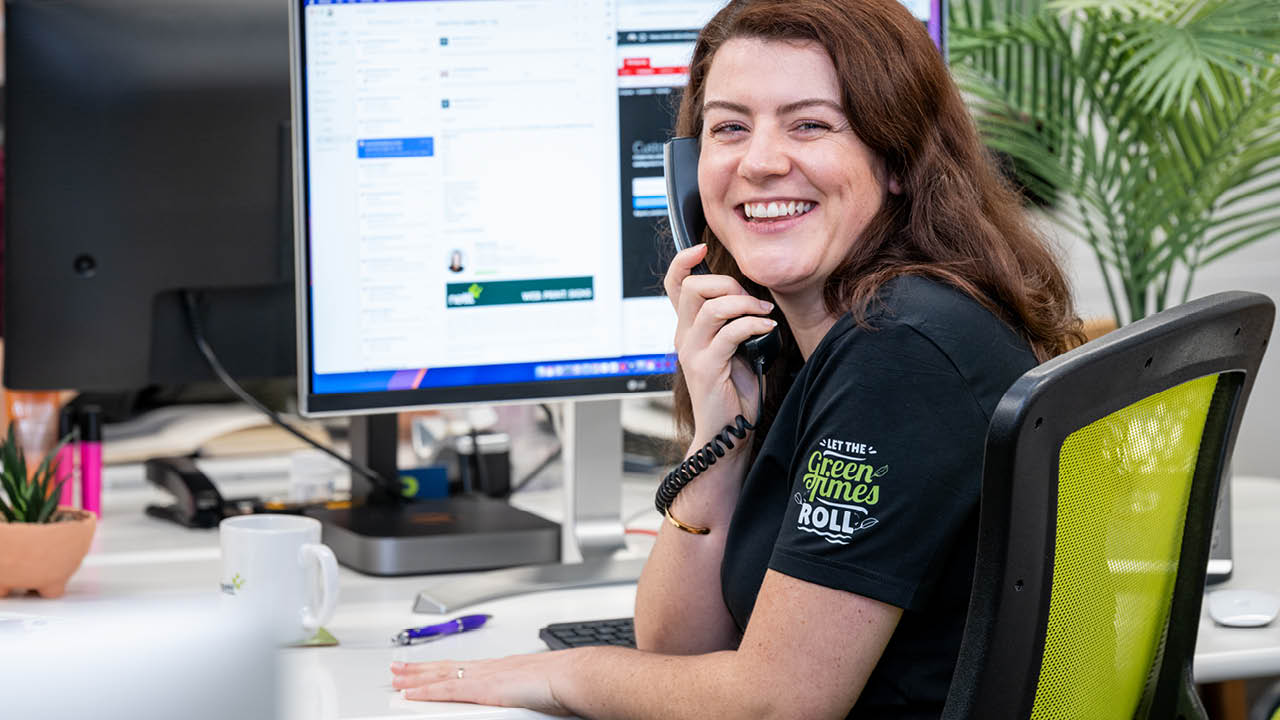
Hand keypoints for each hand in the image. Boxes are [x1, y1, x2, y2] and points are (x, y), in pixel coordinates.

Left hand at [390, 652, 574, 715]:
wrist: (572, 676)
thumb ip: (519, 692)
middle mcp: (487, 668)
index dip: (440, 667)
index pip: (462, 667)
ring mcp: (483, 677)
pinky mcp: (482, 689)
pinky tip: (410, 693)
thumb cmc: (563, 682)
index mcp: (500, 668)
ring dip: (415, 677)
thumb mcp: (535, 687)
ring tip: (395, 678)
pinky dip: (425, 691)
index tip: (424, 667)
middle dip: (420, 668)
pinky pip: (446, 691)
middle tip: (397, 668)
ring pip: (440, 676)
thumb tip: (518, 701)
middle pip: (445, 667)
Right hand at [663, 244, 775, 439]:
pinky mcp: (706, 367)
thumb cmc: (735, 390)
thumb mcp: (734, 347)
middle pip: (693, 287)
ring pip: (712, 306)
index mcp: (688, 328)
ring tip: (764, 314)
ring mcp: (692, 352)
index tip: (701, 248)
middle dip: (728, 283)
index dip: (683, 261)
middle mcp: (684, 336)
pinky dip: (753, 324)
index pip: (674, 285)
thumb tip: (752, 295)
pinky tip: (768, 329)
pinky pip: (729, 332)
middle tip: (752, 300)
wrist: (728, 432)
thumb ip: (733, 321)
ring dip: (745, 303)